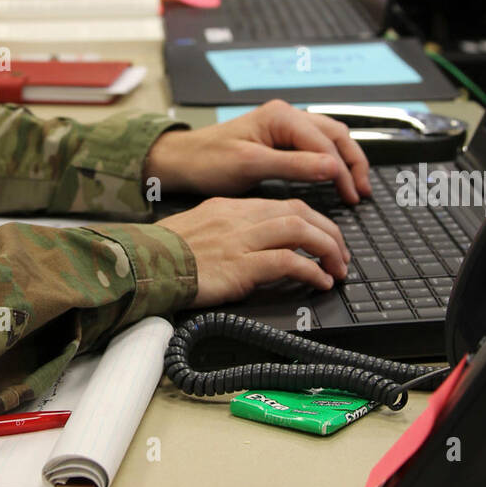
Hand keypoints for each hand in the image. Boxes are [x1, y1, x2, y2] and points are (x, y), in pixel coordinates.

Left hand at [144, 99, 370, 202]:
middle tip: (362, 192)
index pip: (325, 143)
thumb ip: (294, 165)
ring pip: (329, 138)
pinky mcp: (280, 138)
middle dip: (353, 162)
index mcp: (281, 116)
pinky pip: (315, 145)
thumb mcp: (251, 165)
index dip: (343, 171)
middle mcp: (286, 115)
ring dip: (345, 161)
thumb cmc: (208, 161)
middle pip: (335, 134)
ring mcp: (284, 124)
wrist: (183, 160)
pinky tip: (336, 178)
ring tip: (356, 187)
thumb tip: (333, 168)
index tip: (351, 197)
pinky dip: (330, 161)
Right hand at [159, 197, 349, 306]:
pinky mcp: (241, 266)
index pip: (286, 204)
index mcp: (232, 207)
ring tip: (338, 269)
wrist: (144, 265)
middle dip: (329, 232)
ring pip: (300, 231)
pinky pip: (287, 262)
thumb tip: (261, 246)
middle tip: (341, 254)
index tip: (326, 237)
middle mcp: (240, 217)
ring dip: (327, 249)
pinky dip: (310, 270)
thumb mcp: (203, 230)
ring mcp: (241, 240)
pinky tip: (319, 282)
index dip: (314, 220)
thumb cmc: (166, 254)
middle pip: (300, 212)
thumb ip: (232, 231)